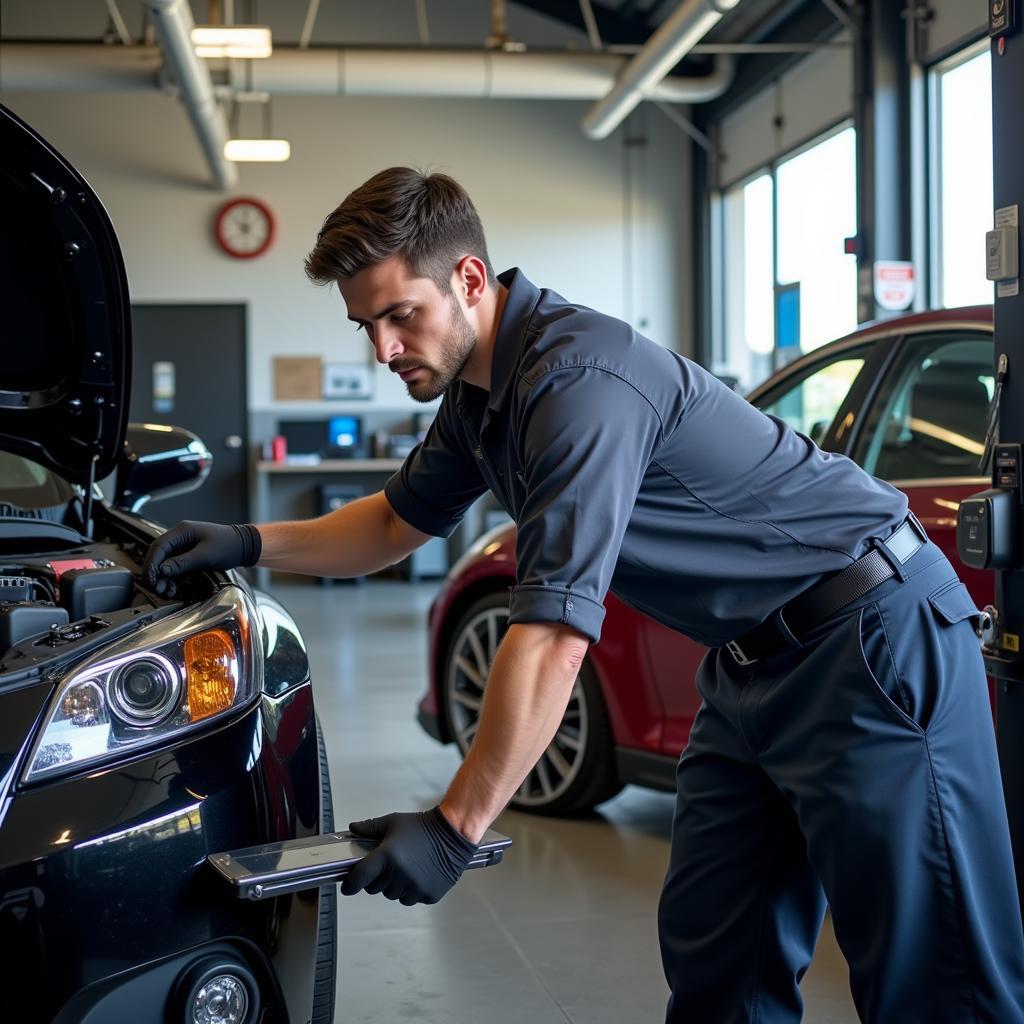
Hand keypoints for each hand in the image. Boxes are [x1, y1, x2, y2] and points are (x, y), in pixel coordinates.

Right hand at [141, 520, 260, 595]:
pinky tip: (173, 588)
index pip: (158, 546)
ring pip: (166, 563)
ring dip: (164, 578)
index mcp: (182, 531)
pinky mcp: (188, 556)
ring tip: (166, 592)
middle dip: (156, 573)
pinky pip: (175, 567)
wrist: (244, 546)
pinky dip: (172, 578)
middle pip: (159, 555)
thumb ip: (183, 562)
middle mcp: (180, 537)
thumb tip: (163, 570)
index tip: (151, 579)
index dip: (152, 564)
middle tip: (157, 588)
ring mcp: (183, 546)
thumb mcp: (205, 555)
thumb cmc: (228, 546)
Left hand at [340, 806, 477, 905]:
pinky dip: (413, 891)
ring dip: (396, 886)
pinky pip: (412, 899)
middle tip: (389, 865)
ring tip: (407, 868)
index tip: (347, 886)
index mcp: (386, 857)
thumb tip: (353, 828)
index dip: (350, 884)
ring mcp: (414, 888)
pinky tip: (420, 874)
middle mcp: (398, 876)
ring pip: (394, 896)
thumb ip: (370, 827)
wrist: (453, 834)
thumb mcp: (394, 822)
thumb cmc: (422, 827)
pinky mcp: (428, 895)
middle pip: (375, 889)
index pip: (359, 879)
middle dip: (377, 879)